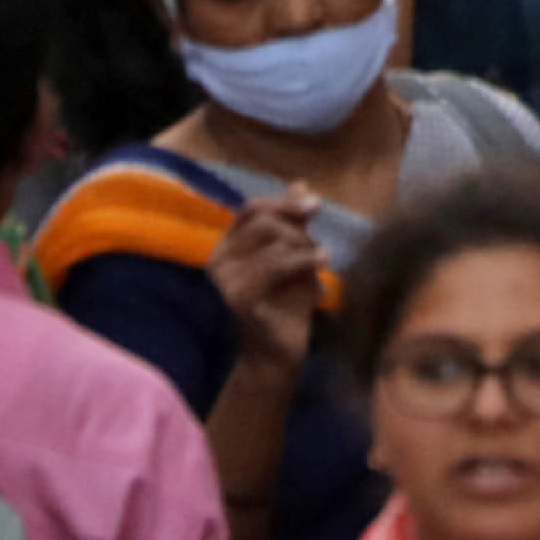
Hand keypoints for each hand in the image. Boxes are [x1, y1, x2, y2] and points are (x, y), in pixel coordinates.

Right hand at [206, 193, 332, 372]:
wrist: (277, 355)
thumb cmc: (286, 303)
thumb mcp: (293, 256)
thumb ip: (293, 222)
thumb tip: (299, 184)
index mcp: (226, 247)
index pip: (252, 209)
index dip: (284, 203)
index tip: (315, 206)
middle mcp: (217, 261)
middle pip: (265, 221)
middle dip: (299, 231)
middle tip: (319, 250)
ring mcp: (225, 281)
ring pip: (276, 242)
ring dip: (306, 251)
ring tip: (320, 266)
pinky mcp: (238, 299)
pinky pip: (278, 265)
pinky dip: (305, 263)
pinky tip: (322, 274)